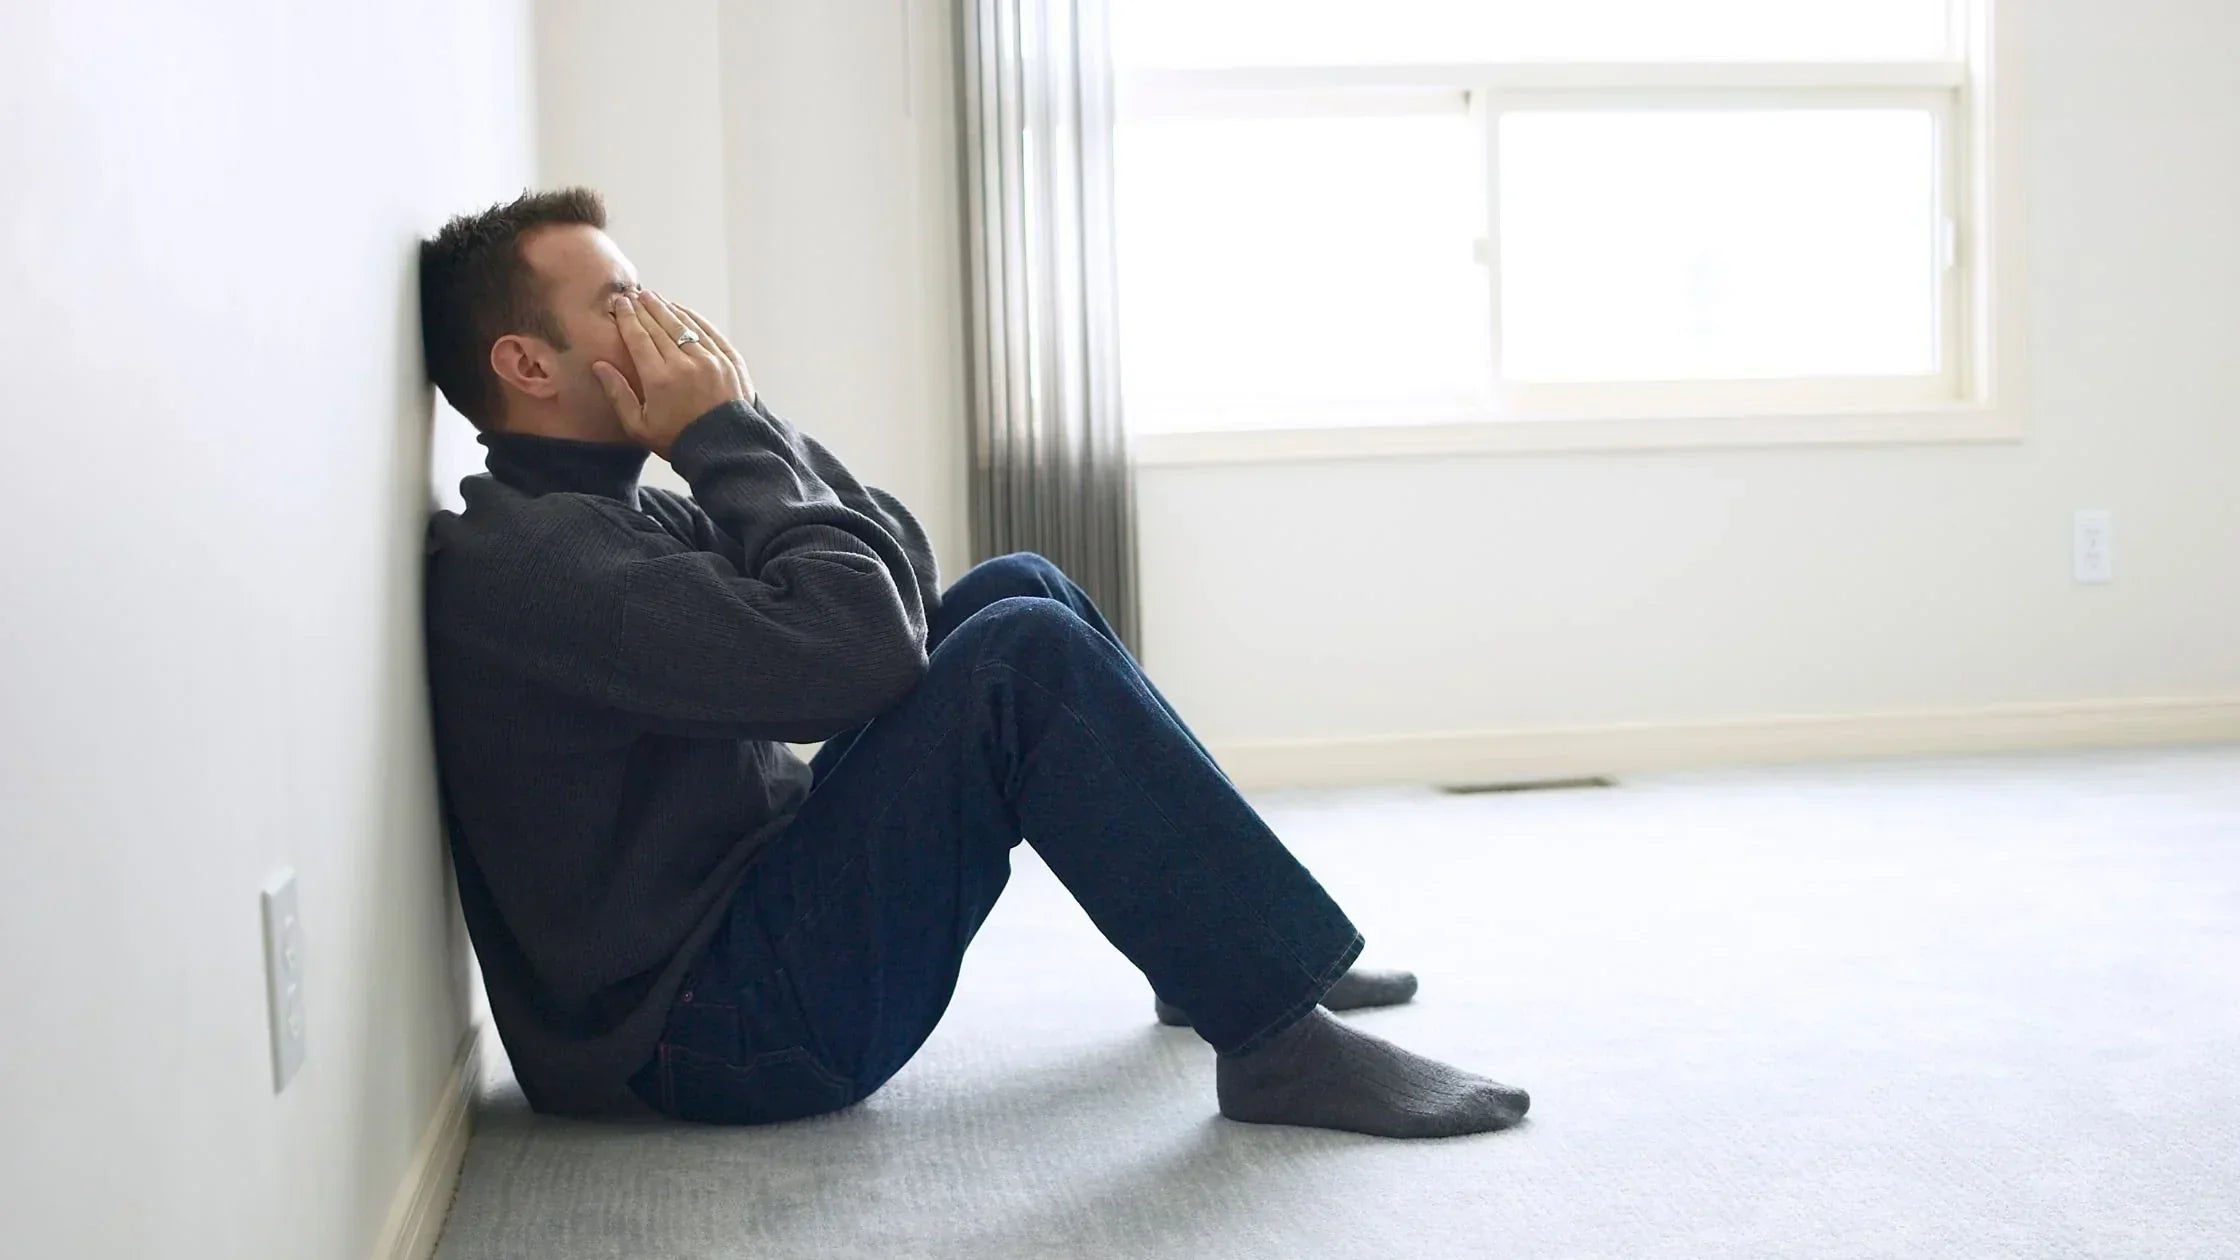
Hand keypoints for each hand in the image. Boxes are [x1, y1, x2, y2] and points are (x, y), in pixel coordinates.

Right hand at [592, 290, 747, 457]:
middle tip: (635, 294)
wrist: (725, 450)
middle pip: (660, 326)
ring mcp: (711, 360)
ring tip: (654, 297)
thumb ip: (618, 393)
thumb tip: (599, 365)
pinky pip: (708, 331)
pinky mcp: (730, 361)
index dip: (628, 318)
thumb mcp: (639, 426)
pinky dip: (693, 318)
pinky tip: (682, 311)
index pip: (638, 337)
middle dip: (645, 307)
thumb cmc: (678, 440)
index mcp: (659, 379)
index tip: (620, 304)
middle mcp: (685, 364)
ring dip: (667, 308)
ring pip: (684, 325)